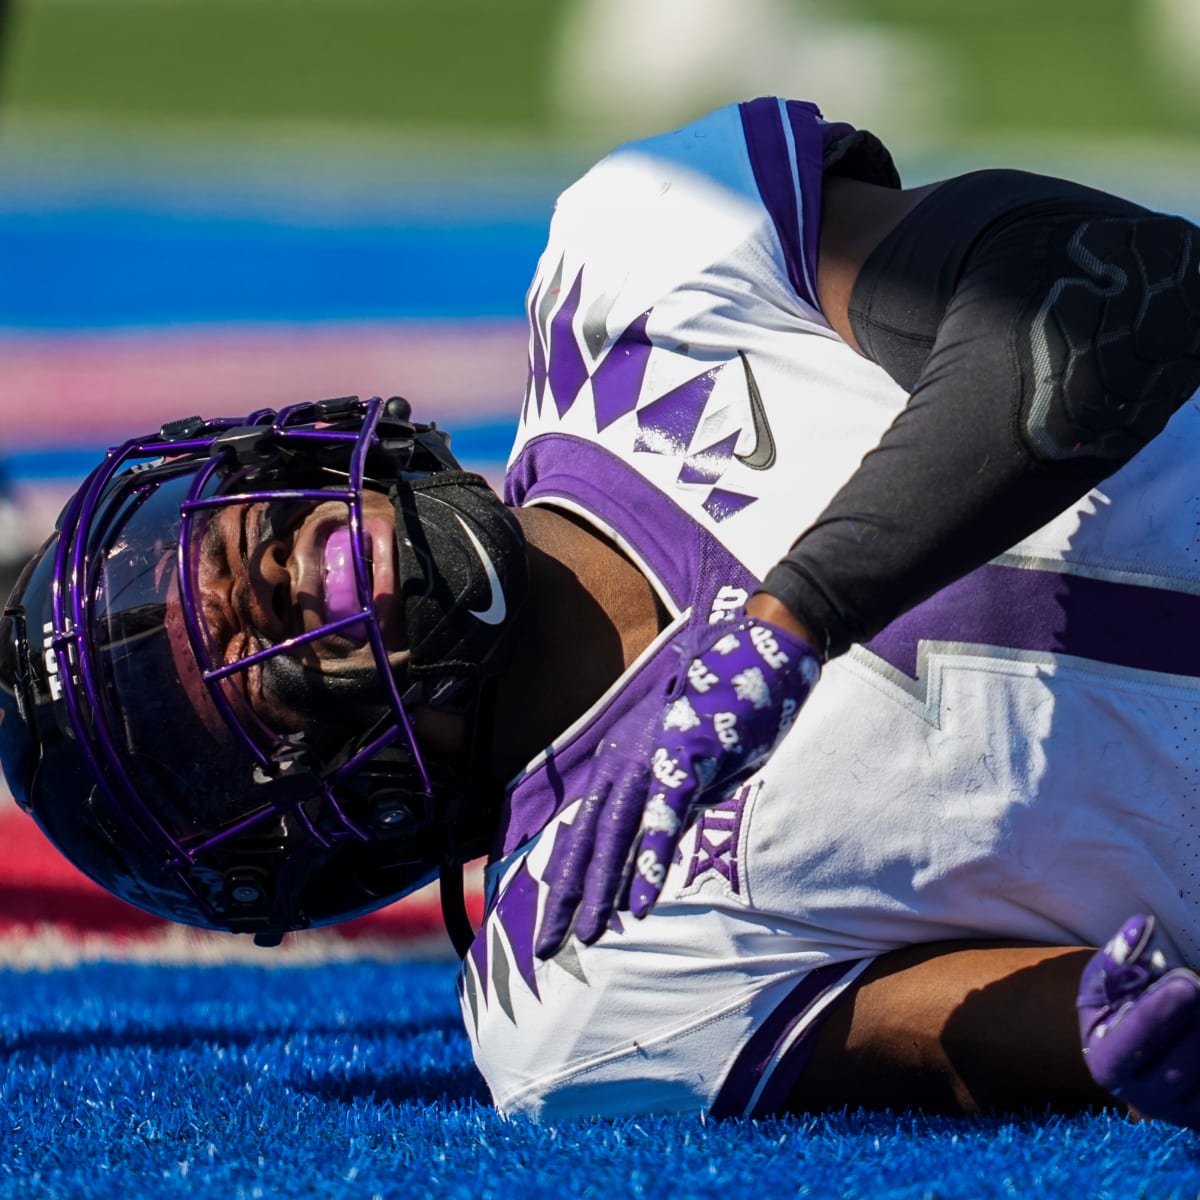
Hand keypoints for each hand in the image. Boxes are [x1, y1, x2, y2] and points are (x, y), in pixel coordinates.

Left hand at [535, 614, 820, 958]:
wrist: (757, 654)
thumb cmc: (725, 710)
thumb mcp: (688, 763)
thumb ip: (669, 803)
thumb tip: (658, 844)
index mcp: (618, 763)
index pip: (582, 830)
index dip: (566, 877)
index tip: (553, 920)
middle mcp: (622, 762)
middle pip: (585, 839)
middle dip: (566, 897)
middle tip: (550, 949)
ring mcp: (650, 760)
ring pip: (614, 836)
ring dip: (601, 889)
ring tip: (589, 935)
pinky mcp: (683, 760)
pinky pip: (660, 822)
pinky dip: (648, 863)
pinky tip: (639, 904)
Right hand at [1077, 913, 1199, 1127]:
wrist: (1142, 1061)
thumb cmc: (1119, 1013)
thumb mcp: (1106, 987)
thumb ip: (1118, 958)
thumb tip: (1140, 926)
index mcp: (1106, 1063)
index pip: (1132, 1043)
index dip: (1158, 1014)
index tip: (1186, 984)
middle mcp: (1143, 1097)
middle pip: (1182, 1059)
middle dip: (1196, 1017)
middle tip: (1195, 982)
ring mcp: (1181, 1113)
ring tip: (1198, 1002)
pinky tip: (1199, 1022)